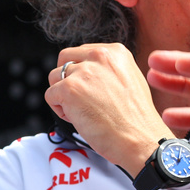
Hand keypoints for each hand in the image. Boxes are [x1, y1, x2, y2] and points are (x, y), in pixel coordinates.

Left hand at [46, 43, 172, 175]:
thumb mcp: (130, 79)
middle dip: (67, 79)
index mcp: (115, 51)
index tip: (91, 90)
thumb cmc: (136, 118)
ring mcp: (83, 71)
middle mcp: (99, 55)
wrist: (139, 138)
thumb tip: (87, 71)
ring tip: (82, 111)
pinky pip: (50, 96)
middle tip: (82, 100)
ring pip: (54, 77)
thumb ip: (108, 70)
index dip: (81, 73)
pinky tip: (78, 119)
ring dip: (63, 96)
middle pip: (64, 60)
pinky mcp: (69, 89)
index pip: (81, 53)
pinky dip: (59, 110)